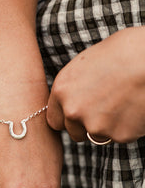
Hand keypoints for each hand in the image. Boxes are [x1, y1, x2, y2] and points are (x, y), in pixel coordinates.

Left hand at [47, 27, 144, 143]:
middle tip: (103, 109)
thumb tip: (74, 96)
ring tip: (121, 103)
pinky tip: (134, 107)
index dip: (67, 117)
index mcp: (61, 90)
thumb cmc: (122, 52)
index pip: (54, 120)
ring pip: (96, 135)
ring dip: (106, 127)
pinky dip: (127, 127)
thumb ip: (75, 86)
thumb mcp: (85, 64)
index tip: (78, 113)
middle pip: (73, 132)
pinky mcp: (119, 135)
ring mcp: (95, 125)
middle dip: (85, 125)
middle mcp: (73, 111)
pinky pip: (120, 136)